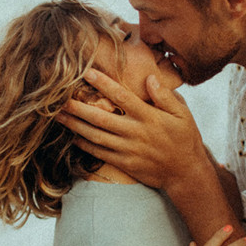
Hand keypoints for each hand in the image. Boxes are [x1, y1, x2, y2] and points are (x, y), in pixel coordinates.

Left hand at [56, 69, 207, 190]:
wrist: (185, 173)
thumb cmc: (185, 139)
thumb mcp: (183, 114)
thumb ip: (165, 96)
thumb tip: (149, 78)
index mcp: (149, 117)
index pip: (121, 96)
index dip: (102, 83)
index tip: (86, 72)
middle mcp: (136, 132)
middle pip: (101, 117)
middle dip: (78, 107)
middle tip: (59, 98)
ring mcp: (129, 149)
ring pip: (96, 136)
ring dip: (76, 126)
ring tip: (59, 116)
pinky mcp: (125, 163)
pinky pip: (101, 153)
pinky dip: (85, 145)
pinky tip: (73, 137)